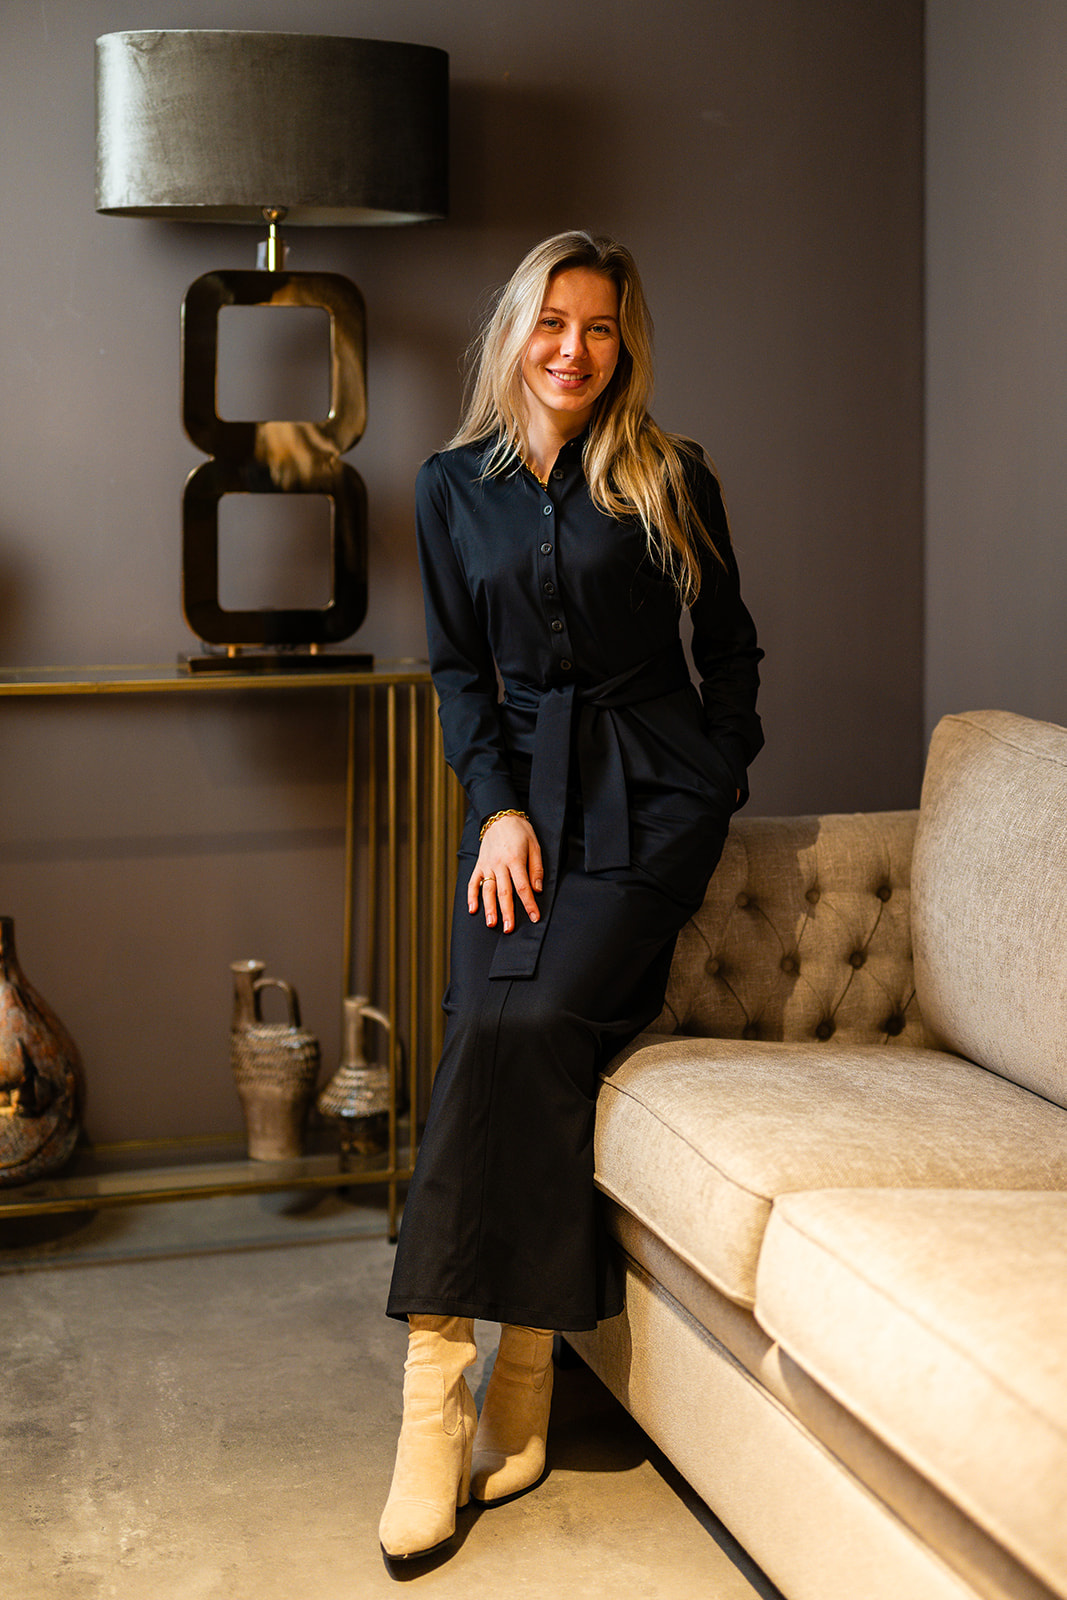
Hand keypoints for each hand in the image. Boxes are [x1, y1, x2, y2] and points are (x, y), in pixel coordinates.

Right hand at [468, 815, 543, 931]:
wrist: (500, 816)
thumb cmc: (520, 831)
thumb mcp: (535, 846)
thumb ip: (536, 868)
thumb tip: (537, 889)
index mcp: (515, 860)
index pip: (523, 887)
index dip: (529, 904)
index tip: (534, 917)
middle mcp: (499, 864)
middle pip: (504, 892)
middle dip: (507, 912)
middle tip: (509, 929)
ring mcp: (487, 865)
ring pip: (487, 890)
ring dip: (489, 908)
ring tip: (491, 923)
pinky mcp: (479, 865)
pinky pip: (473, 882)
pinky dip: (471, 896)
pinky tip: (473, 909)